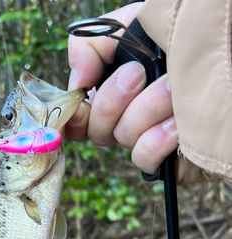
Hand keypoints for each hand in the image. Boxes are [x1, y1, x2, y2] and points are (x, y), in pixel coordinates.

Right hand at [66, 3, 178, 175]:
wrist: (220, 49)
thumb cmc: (179, 36)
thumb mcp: (130, 25)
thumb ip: (91, 43)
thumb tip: (78, 81)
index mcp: (114, 96)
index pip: (79, 120)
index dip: (74, 114)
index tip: (83, 93)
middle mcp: (127, 121)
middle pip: (97, 130)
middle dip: (114, 99)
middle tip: (139, 74)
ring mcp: (146, 141)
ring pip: (123, 138)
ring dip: (148, 109)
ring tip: (174, 88)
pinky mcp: (166, 160)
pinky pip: (144, 158)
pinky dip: (158, 139)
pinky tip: (178, 124)